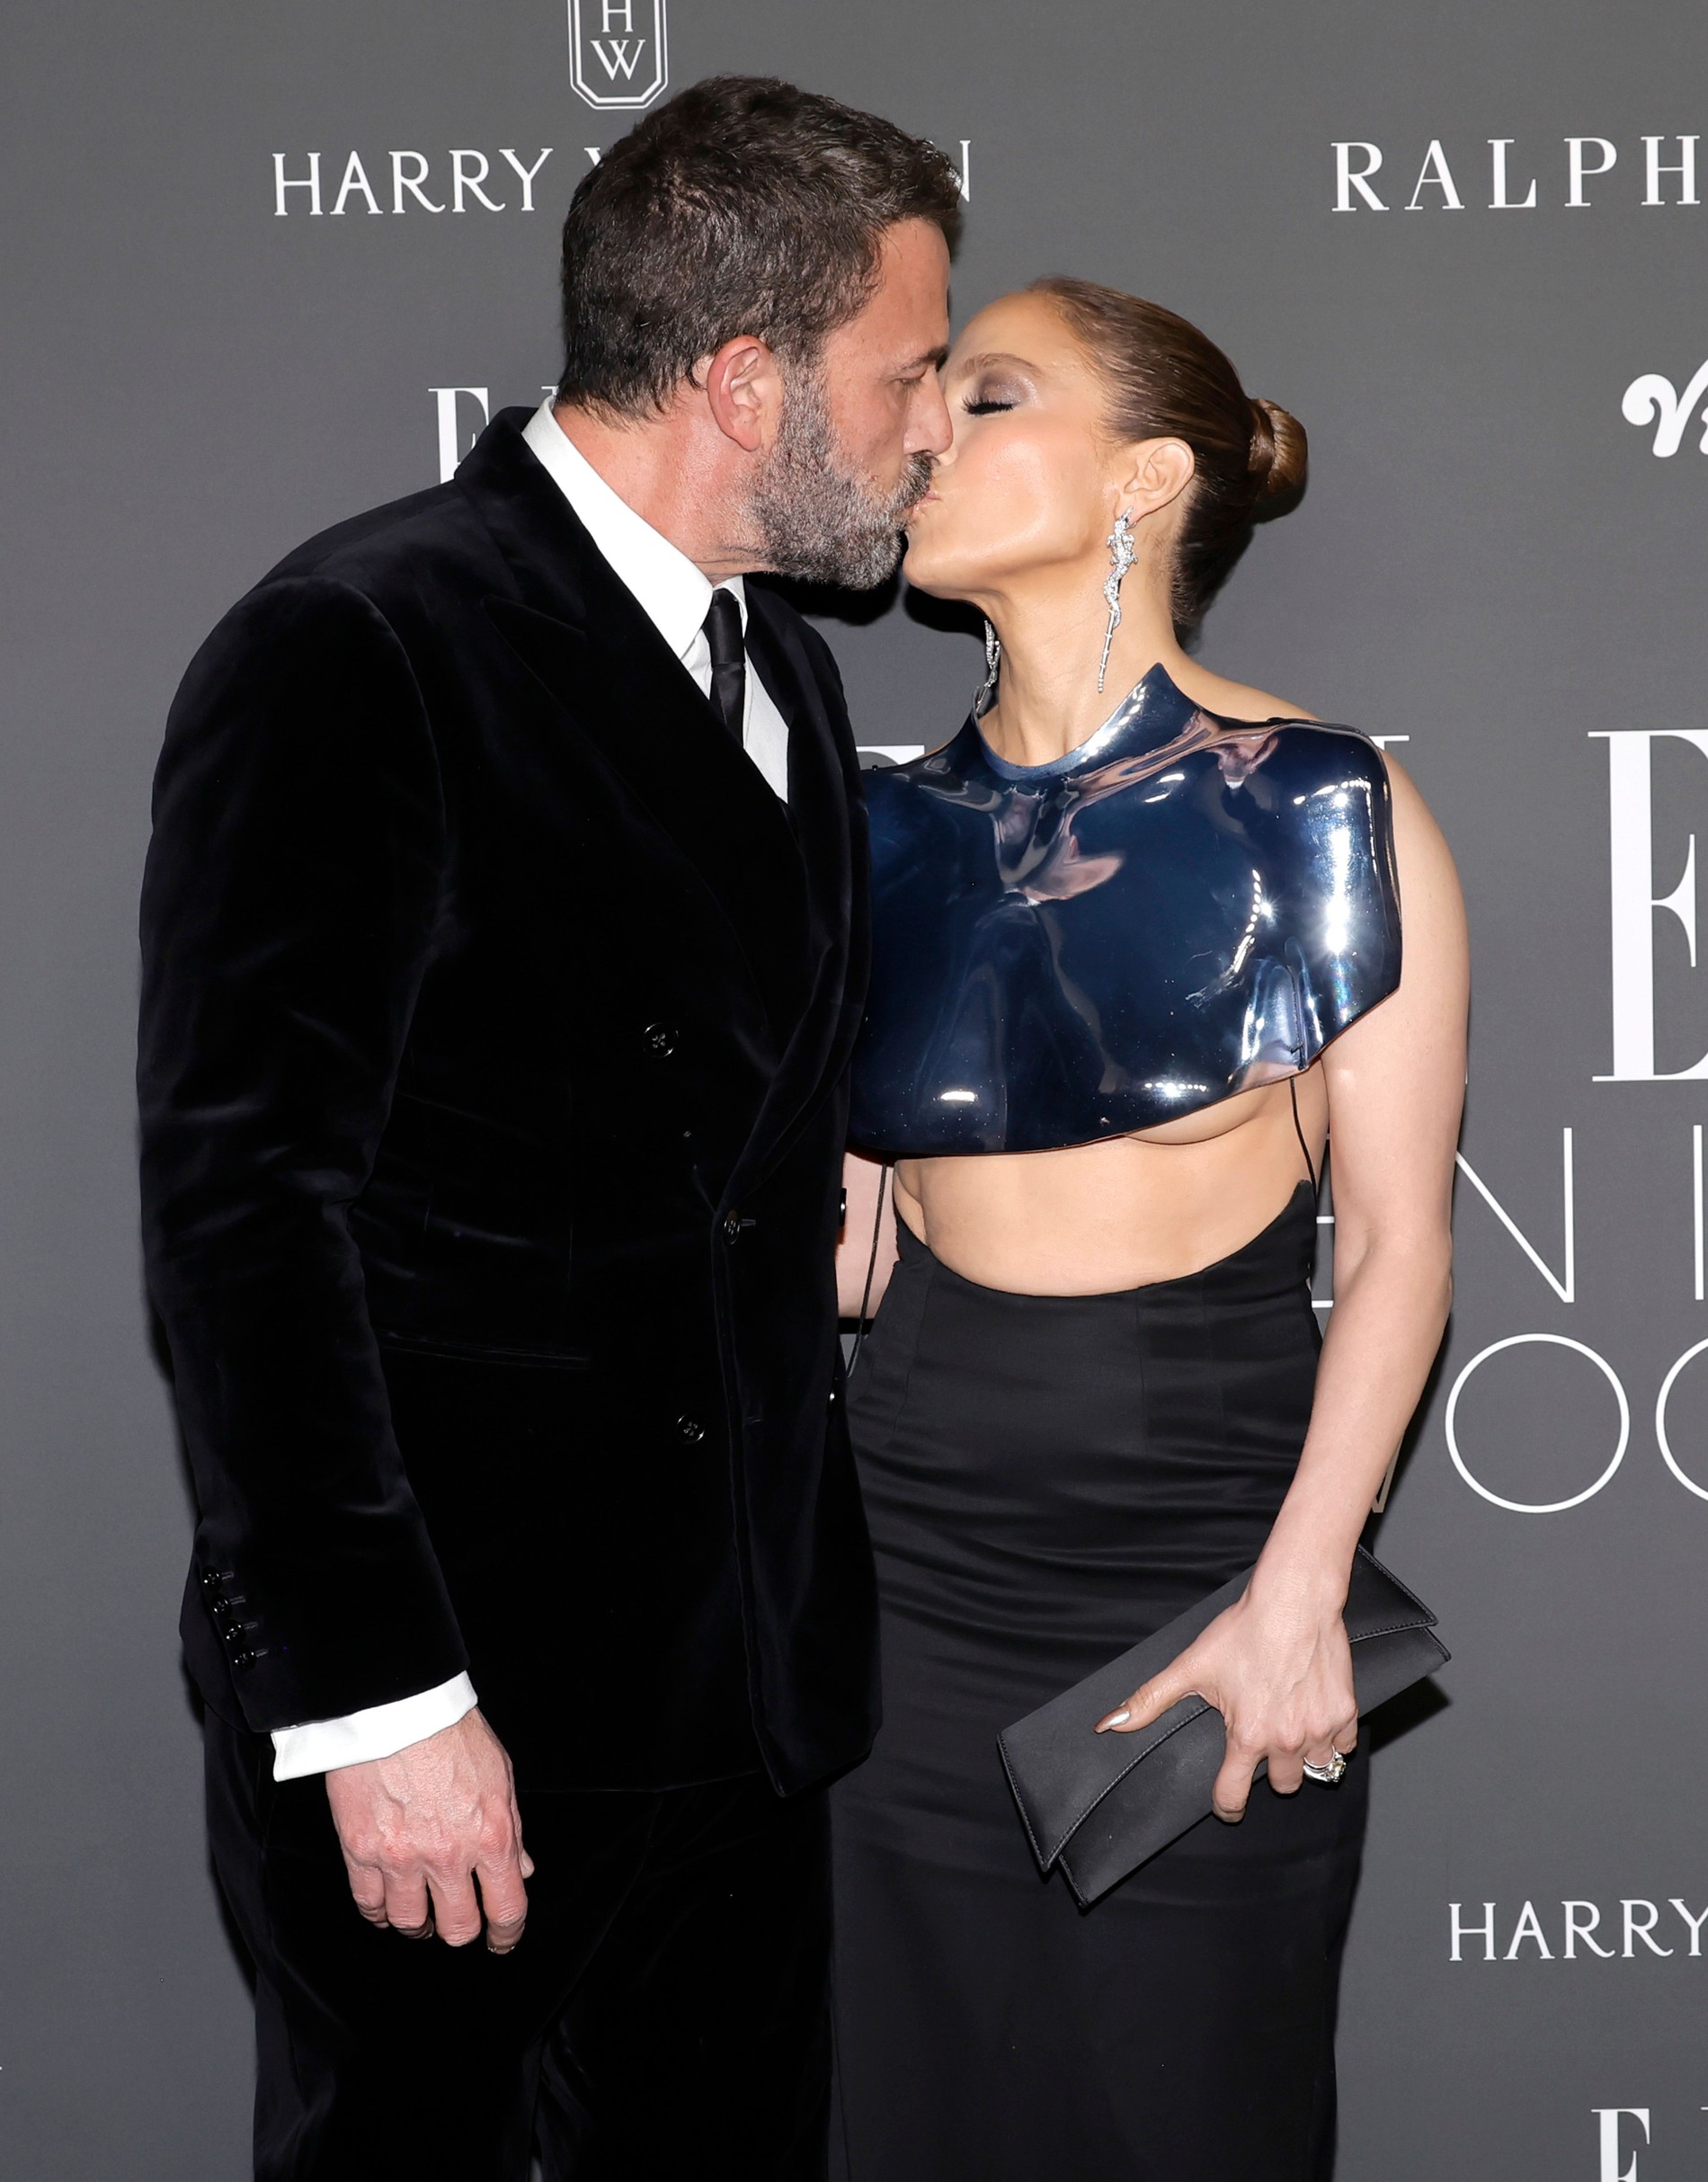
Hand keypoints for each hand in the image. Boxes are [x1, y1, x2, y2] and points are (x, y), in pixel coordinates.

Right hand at [324, 1708, 532, 1951]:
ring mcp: (402, 1858)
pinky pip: (369, 1905)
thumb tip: (520, 1868)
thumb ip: (512, 1829)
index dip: (507, 1935)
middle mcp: (448, 1855)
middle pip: (457, 1929)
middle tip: (457, 1920)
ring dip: (418, 1923)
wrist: (396, 1705)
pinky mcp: (361, 1851)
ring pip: (410, 1923)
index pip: (507, 1909)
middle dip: (461, 1930)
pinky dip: (379, 1911)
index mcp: (491, 1835)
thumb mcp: (501, 1775)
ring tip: (420, 1913)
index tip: (502, 1940)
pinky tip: (386, 1904)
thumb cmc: (449, 1730)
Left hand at [1093, 1575, 1357, 1821]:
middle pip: (1282, 1786)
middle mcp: (1286, 1741)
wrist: (1294, 1601)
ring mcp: (1320, 1730)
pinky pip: (1343, 1745)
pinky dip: (1332, 1736)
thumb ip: (1150, 1700)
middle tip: (1262, 1740)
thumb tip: (1110, 1725)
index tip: (1226, 1806)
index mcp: (1248, 1736)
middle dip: (1270, 1770)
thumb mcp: (1191, 1666)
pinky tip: (1315, 1716)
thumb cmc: (1244, 1631)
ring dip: (1303, 1755)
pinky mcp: (1346, 1713)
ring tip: (1288, 1727)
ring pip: (1316, 1768)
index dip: (1226, 1805)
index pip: (1233, 1795)